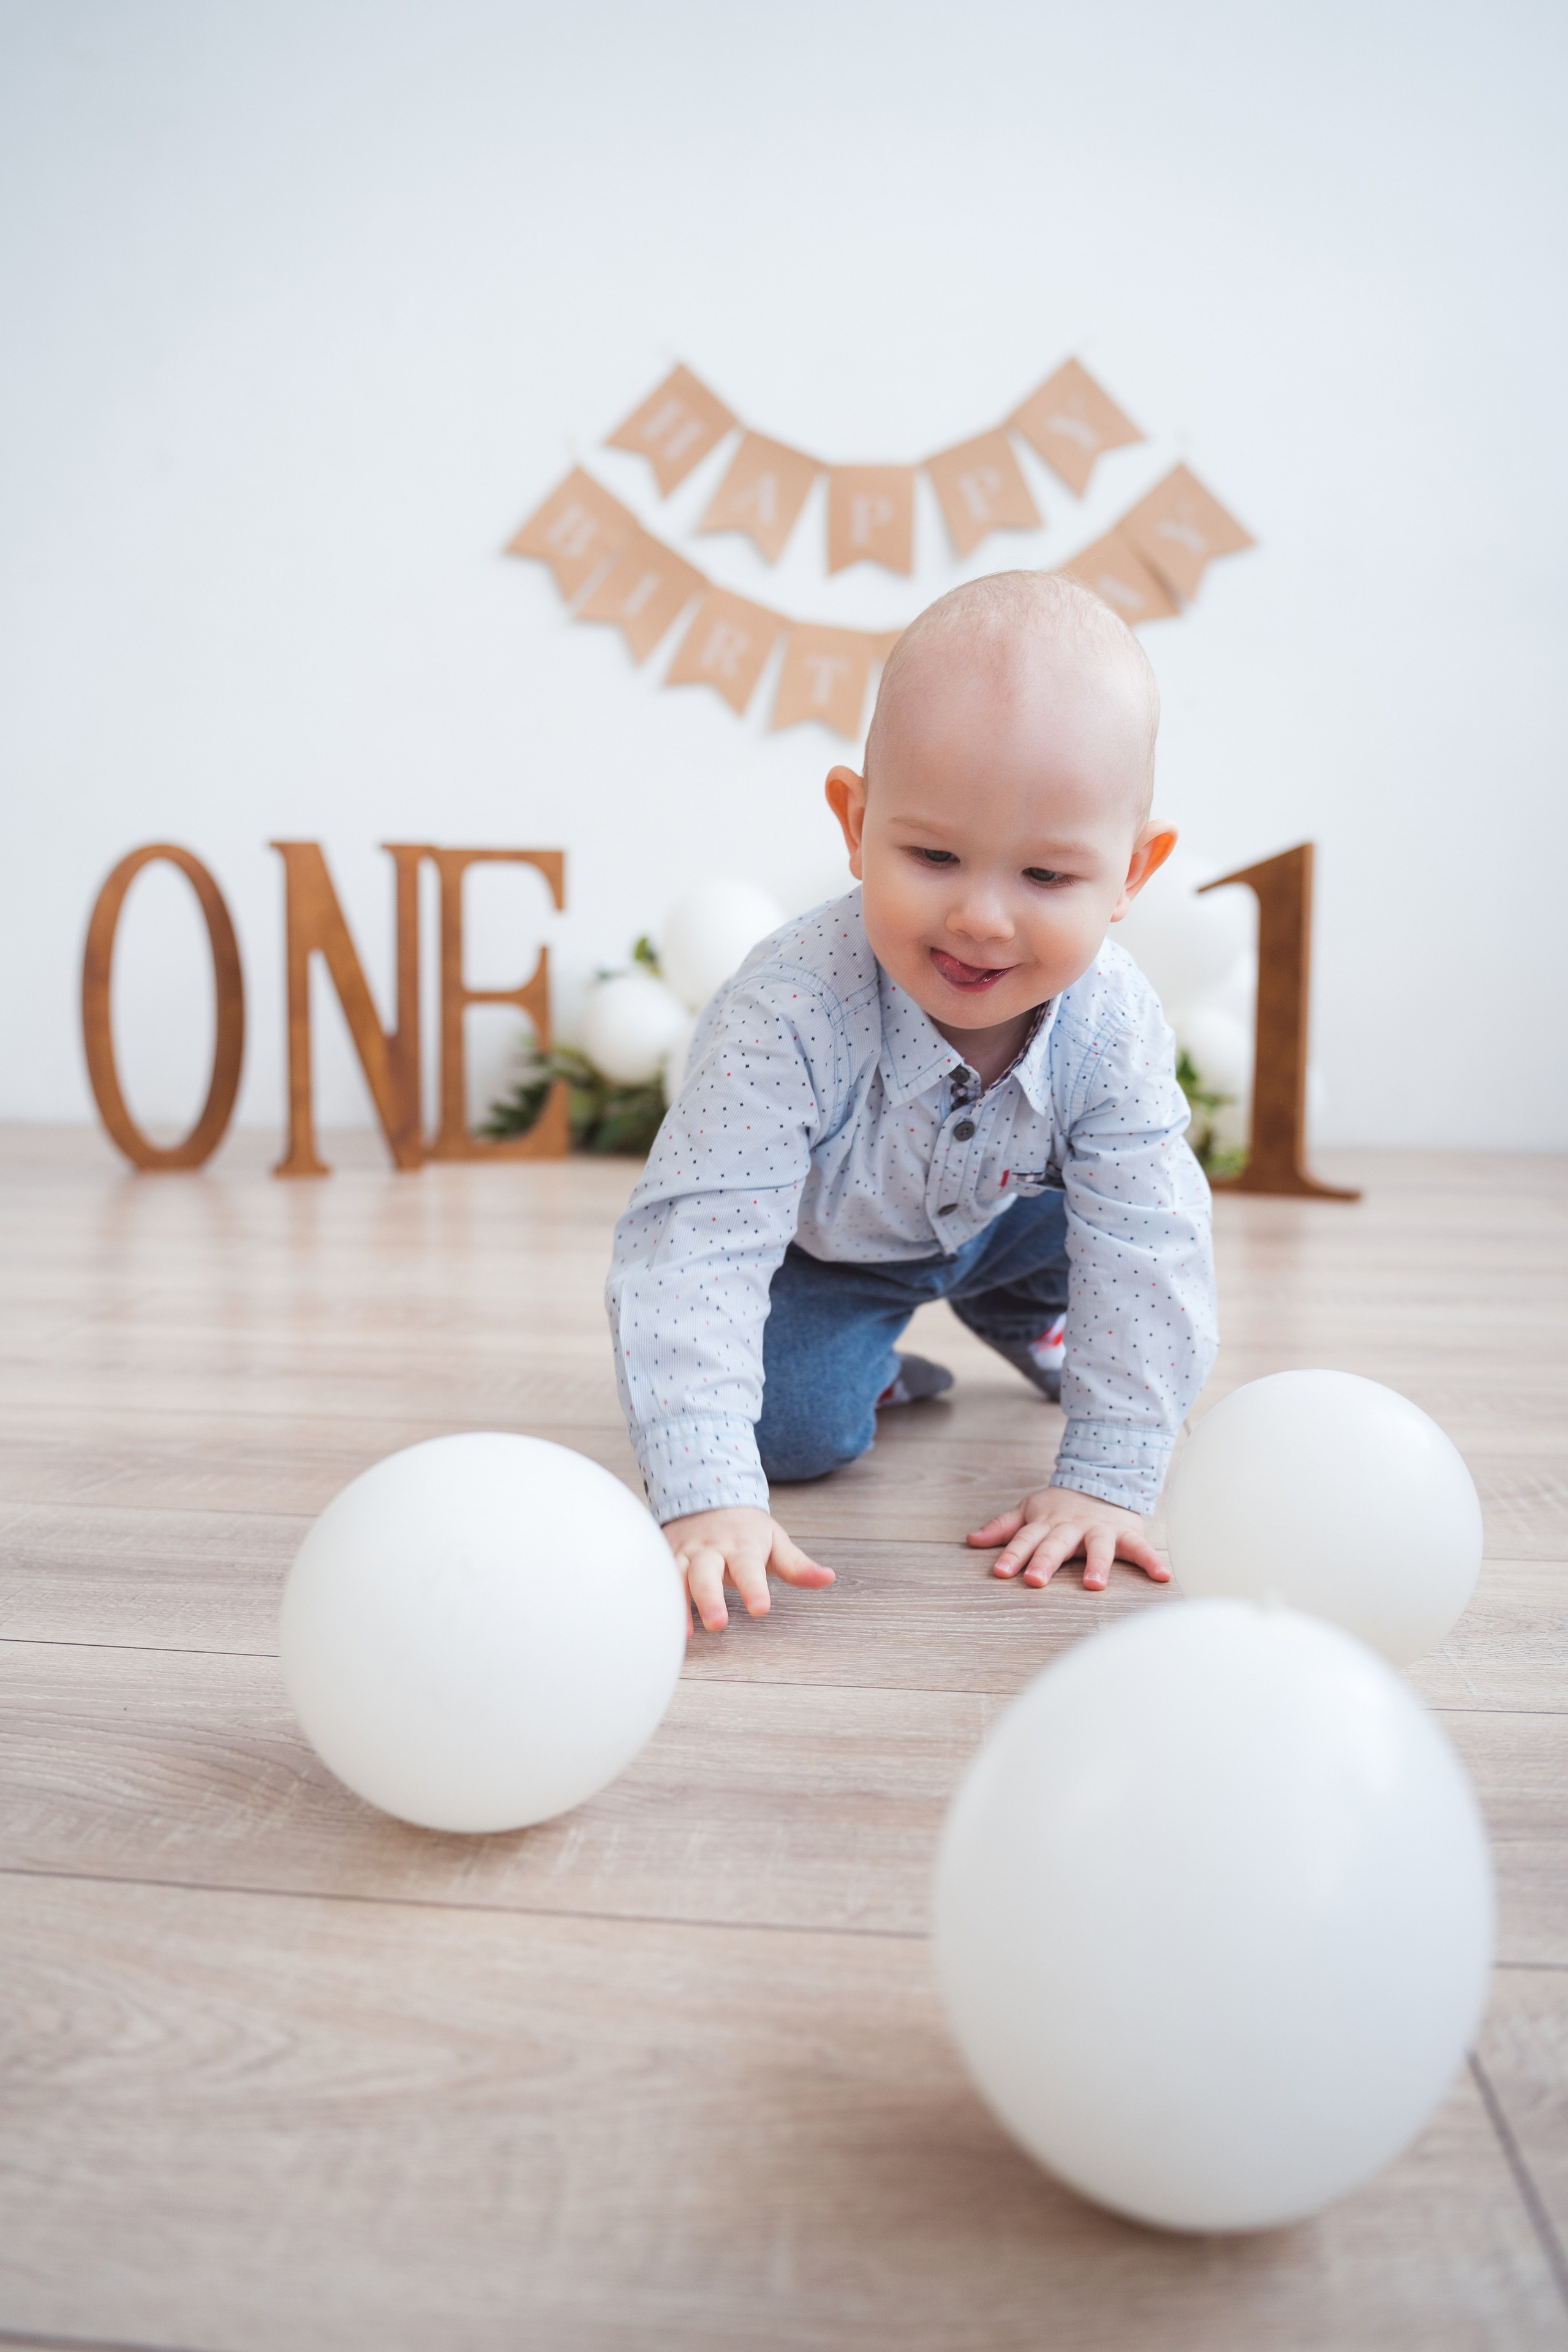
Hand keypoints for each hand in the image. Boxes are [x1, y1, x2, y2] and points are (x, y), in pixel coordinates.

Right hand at [662, 1505, 834, 1634]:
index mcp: (742, 1546)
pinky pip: (658, 1577)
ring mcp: (684, 1553)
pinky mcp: (664, 1556)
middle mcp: (710, 1549)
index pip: (749, 1568)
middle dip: (710, 1598)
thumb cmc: (746, 1529)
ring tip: (685, 1633)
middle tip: (718, 1624)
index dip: (754, 1588)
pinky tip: (660, 1623)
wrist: (706, 1496)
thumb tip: (828, 1578)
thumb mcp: (775, 1541)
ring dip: (680, 1603)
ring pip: (676, 1576)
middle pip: (706, 1573)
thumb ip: (798, 1566)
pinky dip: (657, 1598)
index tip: (761, 1609)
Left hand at [967, 1485, 1168, 1592]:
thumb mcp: (1028, 1510)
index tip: (1000, 1572)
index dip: (1012, 1555)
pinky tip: (1162, 1577)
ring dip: (1097, 1565)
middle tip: (1035, 1581)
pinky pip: (1140, 1548)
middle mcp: (1071, 1527)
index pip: (1025, 1540)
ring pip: (1098, 1547)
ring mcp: (1100, 1530)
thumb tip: (971, 1540)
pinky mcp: (1126, 1533)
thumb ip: (1003, 1527)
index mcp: (1045, 1523)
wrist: (1102, 1478)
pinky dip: (1151, 1561)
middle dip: (1045, 1562)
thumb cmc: (1060, 1505)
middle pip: (1056, 1545)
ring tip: (1094, 1585)